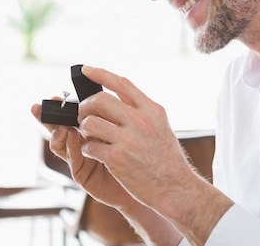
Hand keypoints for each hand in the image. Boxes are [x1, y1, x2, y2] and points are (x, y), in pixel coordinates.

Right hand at [31, 102, 136, 210]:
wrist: (144, 182)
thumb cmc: (136, 153)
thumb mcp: (121, 129)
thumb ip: (108, 116)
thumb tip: (98, 96)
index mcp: (89, 129)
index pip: (70, 116)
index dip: (60, 107)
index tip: (55, 97)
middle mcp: (80, 143)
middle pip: (58, 127)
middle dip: (47, 118)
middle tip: (40, 109)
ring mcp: (79, 158)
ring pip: (59, 143)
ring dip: (57, 133)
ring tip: (63, 126)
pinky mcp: (81, 173)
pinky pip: (71, 158)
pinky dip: (70, 146)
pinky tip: (72, 136)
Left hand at [75, 65, 196, 210]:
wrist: (176, 189)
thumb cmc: (166, 159)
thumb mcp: (161, 126)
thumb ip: (142, 111)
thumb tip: (118, 96)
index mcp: (151, 110)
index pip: (122, 83)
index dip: (101, 73)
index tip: (86, 69)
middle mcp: (140, 121)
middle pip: (100, 99)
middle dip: (85, 105)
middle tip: (83, 114)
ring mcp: (128, 140)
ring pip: (90, 122)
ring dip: (84, 128)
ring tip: (88, 135)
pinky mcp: (117, 158)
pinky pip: (90, 145)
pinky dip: (87, 148)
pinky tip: (94, 153)